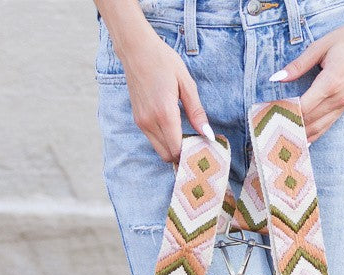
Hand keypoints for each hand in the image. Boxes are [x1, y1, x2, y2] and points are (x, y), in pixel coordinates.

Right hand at [119, 28, 213, 162]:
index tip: (202, 150)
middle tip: (196, 146)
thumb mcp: (186, 83)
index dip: (190, 154)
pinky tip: (174, 129)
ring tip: (186, 137)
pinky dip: (164, 141)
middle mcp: (150, 121)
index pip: (177, 149)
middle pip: (168, 155)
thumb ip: (197, 112)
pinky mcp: (137, 119)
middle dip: (182, 155)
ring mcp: (141, 122)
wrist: (136, 49)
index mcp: (164, 113)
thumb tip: (208, 134)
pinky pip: (153, 140)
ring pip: (159, 150)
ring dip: (173, 149)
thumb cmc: (163, 61)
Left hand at [269, 13, 343, 142]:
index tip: (271, 113)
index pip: (303, 107)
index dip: (286, 112)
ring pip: (318, 128)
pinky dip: (313, 134)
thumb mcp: (320, 47)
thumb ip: (298, 65)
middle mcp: (339, 98)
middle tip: (271, 128)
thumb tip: (277, 78)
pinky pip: (327, 126)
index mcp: (331, 82)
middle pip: (309, 121)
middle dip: (289, 124)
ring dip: (300, 134)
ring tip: (282, 139)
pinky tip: (302, 140)